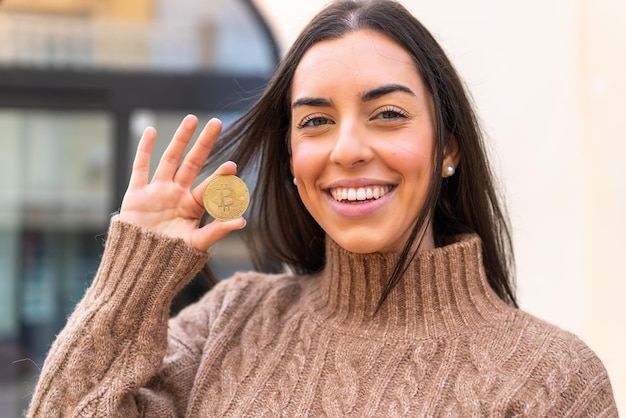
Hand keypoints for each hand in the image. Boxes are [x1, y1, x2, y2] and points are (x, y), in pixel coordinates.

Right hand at [119, 115, 245, 250]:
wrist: (139, 268)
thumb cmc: (170, 259)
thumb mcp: (197, 244)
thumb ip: (217, 231)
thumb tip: (243, 221)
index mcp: (192, 206)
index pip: (209, 186)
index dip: (219, 176)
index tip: (232, 165)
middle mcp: (177, 194)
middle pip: (193, 163)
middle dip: (204, 143)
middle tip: (217, 123)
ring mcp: (157, 192)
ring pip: (170, 159)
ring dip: (180, 139)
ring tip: (192, 119)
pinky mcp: (136, 194)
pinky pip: (140, 167)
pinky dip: (144, 149)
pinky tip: (152, 131)